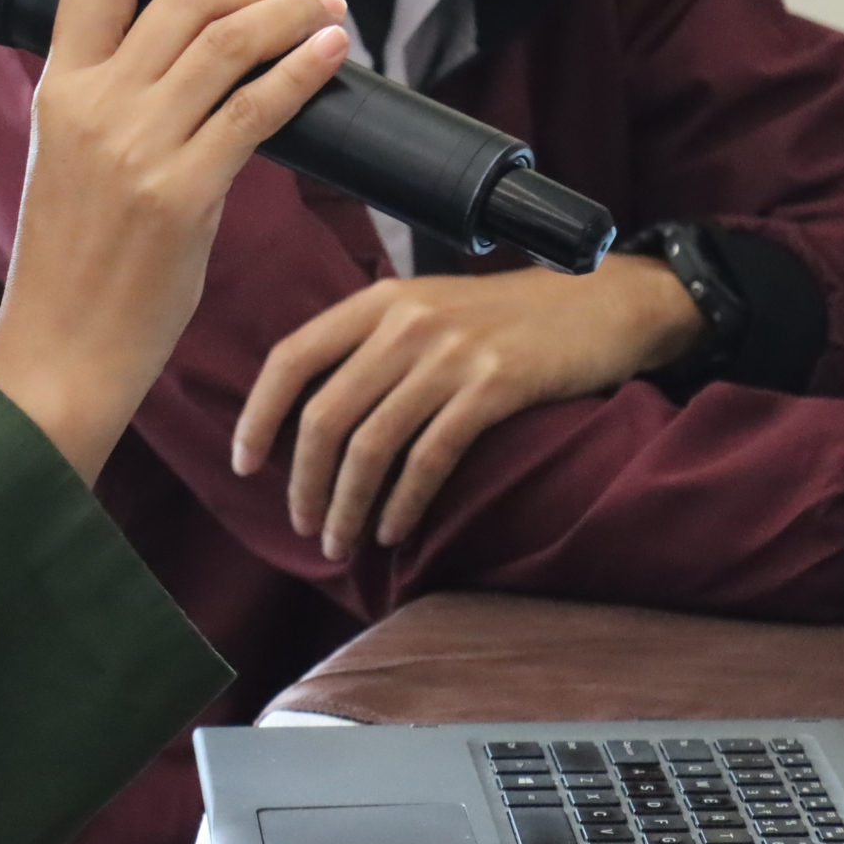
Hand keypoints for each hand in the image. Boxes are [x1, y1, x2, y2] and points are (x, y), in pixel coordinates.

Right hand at [0, 0, 347, 485]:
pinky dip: (303, 70)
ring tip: (327, 15)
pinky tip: (330, 56)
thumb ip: (110, 104)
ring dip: (290, 14)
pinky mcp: (185, 194)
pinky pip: (258, 108)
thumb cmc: (72, 265)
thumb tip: (188, 59)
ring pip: (228, 39)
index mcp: (56, 90)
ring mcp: (138, 147)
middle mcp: (94, 105)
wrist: (61, 349)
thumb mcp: (65, 159)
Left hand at [231, 254, 703, 556]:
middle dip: (303, 481)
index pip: (291, 358)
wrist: (600, 303)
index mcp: (377, 301)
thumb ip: (371, 345)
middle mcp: (406, 322)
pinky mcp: (494, 386)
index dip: (258, 414)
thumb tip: (310, 413)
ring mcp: (450, 353)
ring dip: (348, 505)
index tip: (243, 464)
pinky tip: (393, 531)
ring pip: (371, 444)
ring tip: (340, 543)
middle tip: (302, 526)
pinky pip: (429, 458)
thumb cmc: (506, 318)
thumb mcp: (427, 309)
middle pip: (325, 414)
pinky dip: (403, 502)